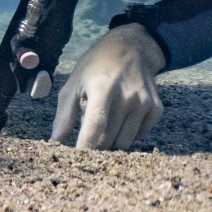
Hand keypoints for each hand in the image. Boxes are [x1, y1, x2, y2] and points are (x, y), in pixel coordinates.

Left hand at [51, 23, 165, 149]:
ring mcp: (144, 104)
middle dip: (94, 144)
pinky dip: (126, 134)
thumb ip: (64, 115)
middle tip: (86, 138)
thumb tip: (55, 142)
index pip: (95, 124)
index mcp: (102, 87)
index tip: (76, 161)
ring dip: (110, 141)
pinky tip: (120, 117)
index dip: (86, 145)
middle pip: (108, 138)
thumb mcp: (73, 83)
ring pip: (123, 142)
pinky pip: (137, 136)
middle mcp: (127, 96)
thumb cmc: (95, 67)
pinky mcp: (156, 110)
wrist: (132, 50)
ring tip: (104, 123)